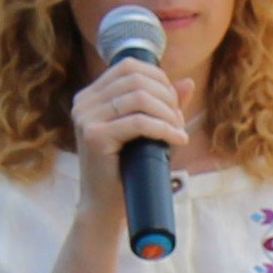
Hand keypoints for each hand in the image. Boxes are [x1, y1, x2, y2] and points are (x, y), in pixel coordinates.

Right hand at [68, 53, 184, 166]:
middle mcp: (83, 103)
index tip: (173, 102)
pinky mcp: (94, 137)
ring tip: (178, 131)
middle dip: (166, 97)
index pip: (128, 66)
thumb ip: (164, 105)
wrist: (106, 206)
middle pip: (136, 78)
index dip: (158, 78)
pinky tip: (178, 140)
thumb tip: (188, 82)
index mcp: (90, 96)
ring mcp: (86, 118)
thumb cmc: (127, 168)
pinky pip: (139, 123)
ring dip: (167, 113)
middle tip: (179, 120)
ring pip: (139, 98)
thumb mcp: (148, 131)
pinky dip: (165, 129)